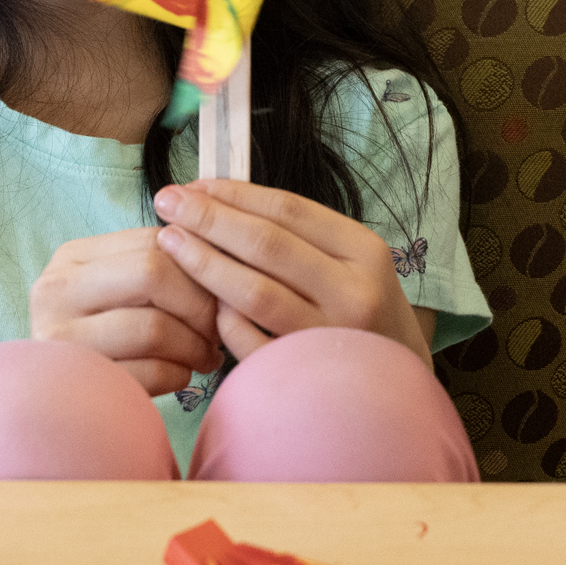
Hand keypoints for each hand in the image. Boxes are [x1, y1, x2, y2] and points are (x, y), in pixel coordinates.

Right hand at [28, 226, 224, 396]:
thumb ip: (152, 266)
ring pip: (154, 327)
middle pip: (152, 274)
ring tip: (206, 356)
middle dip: (199, 303)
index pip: (151, 241)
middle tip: (218, 328)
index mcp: (72, 258)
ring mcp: (61, 340)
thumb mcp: (114, 291)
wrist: (57, 407)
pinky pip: (151, 373)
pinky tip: (182, 375)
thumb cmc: (103, 338)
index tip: (218, 290)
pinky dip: (179, 374)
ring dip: (195, 345)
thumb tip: (218, 252)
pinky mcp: (79, 384)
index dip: (198, 265)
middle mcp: (56, 291)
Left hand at [152, 179, 430, 367]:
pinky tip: (201, 303)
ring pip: (255, 293)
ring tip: (169, 242)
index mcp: (364, 252)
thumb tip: (216, 196)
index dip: (234, 194)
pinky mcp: (306, 375)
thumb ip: (297, 233)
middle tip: (167, 202)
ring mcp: (331, 338)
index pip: (289, 210)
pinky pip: (250, 342)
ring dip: (205, 263)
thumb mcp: (350, 260)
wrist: (398, 379)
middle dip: (209, 219)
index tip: (193, 185)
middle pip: (267, 245)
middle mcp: (354, 293)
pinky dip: (222, 319)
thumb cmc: (360, 308)